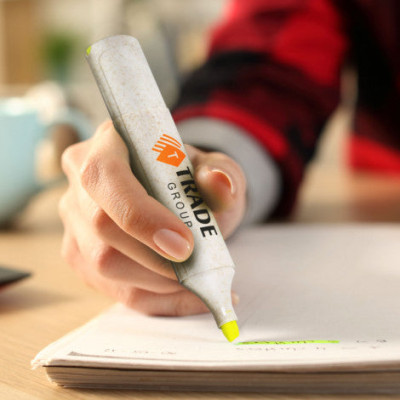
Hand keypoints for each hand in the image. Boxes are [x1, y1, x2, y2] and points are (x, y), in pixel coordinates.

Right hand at [59, 120, 245, 315]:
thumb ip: (221, 172)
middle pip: (101, 227)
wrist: (176, 196)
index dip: (141, 215)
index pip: (106, 177)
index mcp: (108, 144)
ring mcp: (76, 222)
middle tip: (200, 268)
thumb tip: (221, 184)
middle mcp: (81, 182)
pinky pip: (115, 289)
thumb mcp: (214, 167)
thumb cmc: (190, 178)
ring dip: (158, 281)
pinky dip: (158, 299)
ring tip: (200, 281)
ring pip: (104, 264)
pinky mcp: (83, 256)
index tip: (184, 244)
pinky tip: (190, 295)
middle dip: (155, 257)